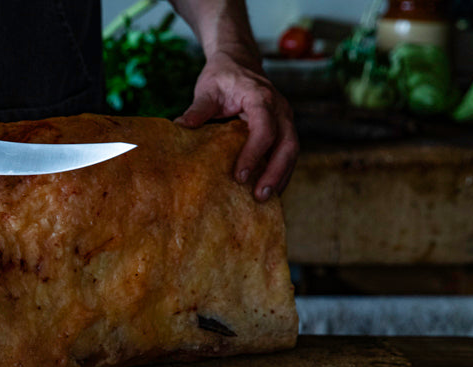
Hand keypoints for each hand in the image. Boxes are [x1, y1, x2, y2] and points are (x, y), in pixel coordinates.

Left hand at [175, 52, 297, 201]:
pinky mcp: (284, 128)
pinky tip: (269, 188)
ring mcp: (285, 118)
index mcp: (261, 98)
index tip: (239, 176)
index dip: (254, 154)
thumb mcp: (207, 89)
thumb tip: (179, 127)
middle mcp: (280, 108)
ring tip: (266, 200)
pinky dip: (281, 171)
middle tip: (260, 196)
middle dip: (276, 172)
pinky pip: (287, 151)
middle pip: (287, 144)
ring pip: (292, 150)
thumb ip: (197, 109)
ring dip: (281, 176)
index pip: (264, 129)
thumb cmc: (222, 76)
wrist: (239, 62)